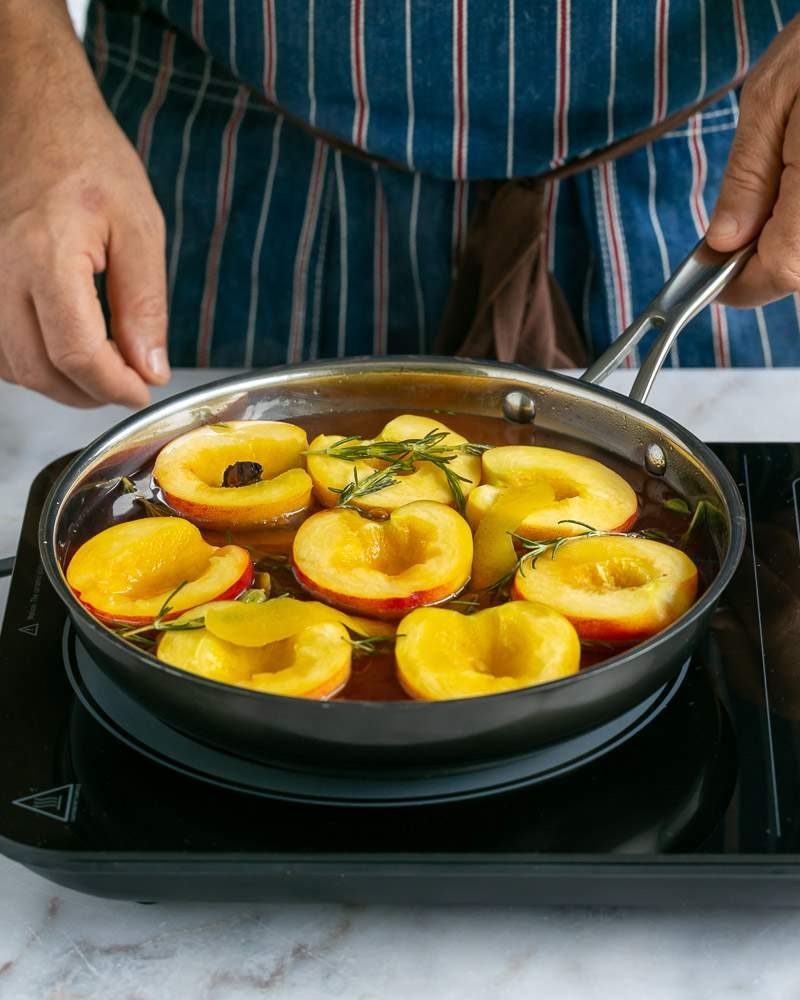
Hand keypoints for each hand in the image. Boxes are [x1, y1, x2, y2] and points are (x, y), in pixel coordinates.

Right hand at [0, 1, 169, 406]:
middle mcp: (1, 272)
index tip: (142, 389)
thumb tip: (150, 367)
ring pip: (13, 366)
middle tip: (127, 382)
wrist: (34, 118)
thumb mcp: (139, 228)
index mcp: (48, 255)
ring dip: (59, 382)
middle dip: (89, 392)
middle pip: (39, 369)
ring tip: (102, 368)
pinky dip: (32, 363)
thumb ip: (145, 305)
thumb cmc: (88, 160)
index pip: (76, 353)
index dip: (113, 386)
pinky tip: (64, 350)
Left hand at [706, 15, 799, 306]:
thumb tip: (723, 239)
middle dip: (762, 253)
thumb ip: (746, 180)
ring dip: (789, 233)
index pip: (775, 275)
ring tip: (783, 176)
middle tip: (737, 224)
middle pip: (798, 266)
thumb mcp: (770, 100)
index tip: (708, 274)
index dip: (734, 283)